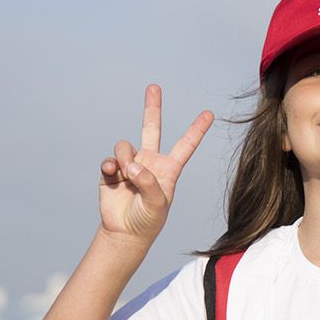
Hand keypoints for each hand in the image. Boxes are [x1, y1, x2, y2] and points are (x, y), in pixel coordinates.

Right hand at [99, 84, 212, 243]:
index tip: (210, 113)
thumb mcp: (157, 204)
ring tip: (126, 174)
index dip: (196, 130)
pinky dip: (110, 165)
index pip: (185, 145)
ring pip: (125, 146)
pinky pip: (109, 159)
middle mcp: (149, 161)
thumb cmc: (148, 220)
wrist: (125, 232)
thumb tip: (132, 164)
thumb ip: (149, 182)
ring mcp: (130, 164)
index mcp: (168, 169)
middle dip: (152, 107)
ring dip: (125, 158)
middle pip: (152, 128)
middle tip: (154, 86)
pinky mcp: (112, 171)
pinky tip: (113, 174)